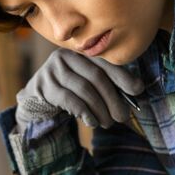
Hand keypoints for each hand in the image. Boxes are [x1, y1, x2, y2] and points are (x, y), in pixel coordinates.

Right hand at [15, 49, 143, 128]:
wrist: (37, 99)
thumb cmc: (70, 91)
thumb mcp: (88, 83)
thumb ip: (108, 83)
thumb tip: (136, 91)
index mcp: (80, 52)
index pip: (105, 62)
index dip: (123, 76)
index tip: (138, 90)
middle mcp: (64, 57)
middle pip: (95, 77)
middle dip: (113, 99)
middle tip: (123, 117)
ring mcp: (51, 71)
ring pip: (83, 89)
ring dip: (100, 109)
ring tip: (108, 123)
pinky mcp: (44, 87)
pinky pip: (69, 100)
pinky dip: (85, 112)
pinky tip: (92, 122)